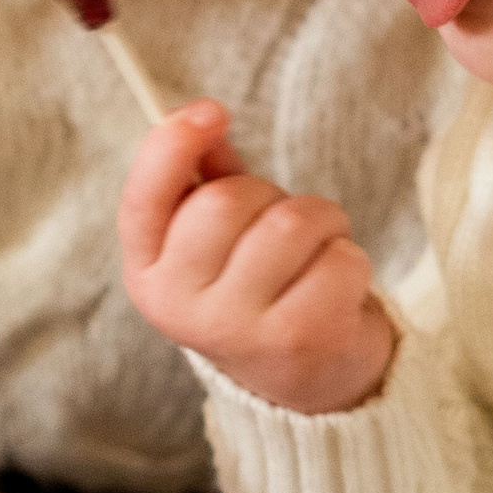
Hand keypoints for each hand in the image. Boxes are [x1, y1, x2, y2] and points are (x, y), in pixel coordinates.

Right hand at [118, 101, 395, 416]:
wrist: (305, 383)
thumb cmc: (258, 288)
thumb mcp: (219, 239)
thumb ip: (205, 180)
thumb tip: (200, 120)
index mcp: (149, 273)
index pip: (144, 199)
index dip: (171, 144)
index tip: (212, 110)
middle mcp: (180, 307)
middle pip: (226, 202)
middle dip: (269, 193)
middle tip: (282, 221)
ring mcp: (238, 328)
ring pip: (290, 223)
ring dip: (319, 220)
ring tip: (314, 249)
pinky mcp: (298, 339)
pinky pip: (338, 258)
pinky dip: (349, 255)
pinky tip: (335, 283)